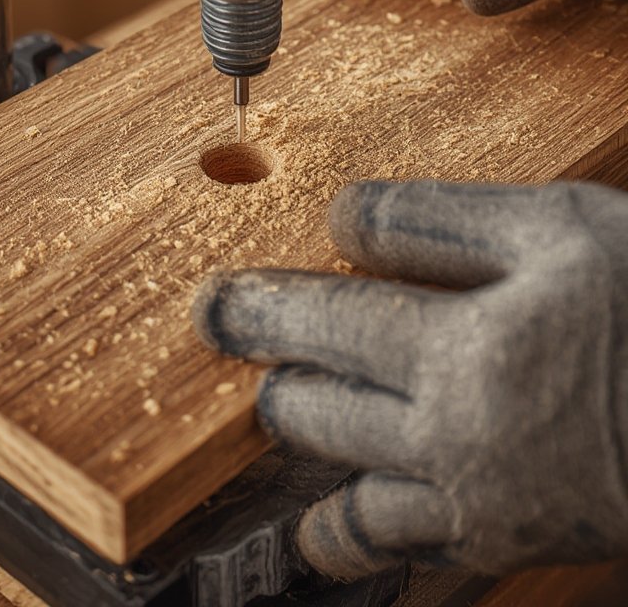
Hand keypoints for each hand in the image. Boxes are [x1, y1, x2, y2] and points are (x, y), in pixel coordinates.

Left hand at [193, 179, 627, 579]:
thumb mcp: (557, 226)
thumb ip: (438, 221)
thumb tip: (342, 219)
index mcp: (459, 351)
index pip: (321, 320)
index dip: (256, 305)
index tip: (213, 299)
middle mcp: (447, 440)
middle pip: (312, 408)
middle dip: (267, 366)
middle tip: (237, 333)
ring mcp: (471, 502)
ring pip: (337, 484)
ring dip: (301, 438)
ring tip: (281, 401)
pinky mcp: (500, 541)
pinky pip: (394, 551)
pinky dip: (348, 533)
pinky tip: (328, 521)